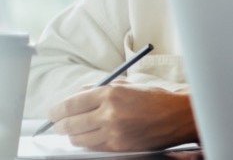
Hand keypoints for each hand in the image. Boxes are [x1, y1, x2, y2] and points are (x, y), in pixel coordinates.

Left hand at [46, 82, 197, 151]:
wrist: (179, 117)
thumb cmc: (157, 99)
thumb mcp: (129, 85)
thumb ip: (102, 88)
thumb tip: (79, 94)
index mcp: (112, 93)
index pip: (71, 104)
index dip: (57, 110)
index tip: (53, 113)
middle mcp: (110, 112)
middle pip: (69, 124)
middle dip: (60, 125)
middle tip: (59, 123)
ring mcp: (114, 132)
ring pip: (78, 138)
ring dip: (73, 135)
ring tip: (77, 130)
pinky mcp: (119, 146)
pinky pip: (92, 147)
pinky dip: (88, 142)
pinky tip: (92, 136)